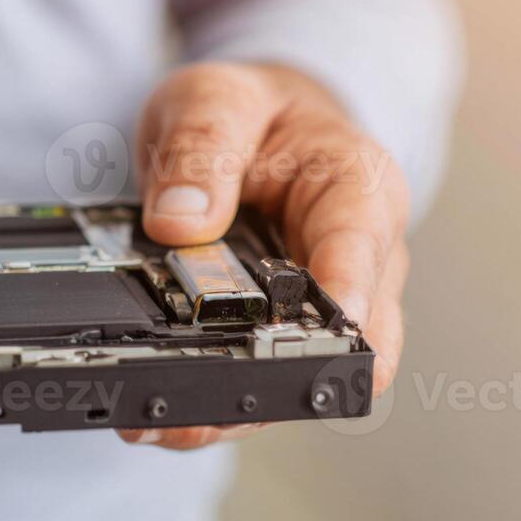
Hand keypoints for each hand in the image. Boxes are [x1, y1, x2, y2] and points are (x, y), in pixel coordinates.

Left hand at [118, 62, 408, 450]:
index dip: (347, 291)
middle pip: (347, 340)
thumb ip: (200, 148)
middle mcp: (362, 261)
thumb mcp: (216, 98)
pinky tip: (157, 418)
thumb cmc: (254, 114)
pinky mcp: (284, 338)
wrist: (257, 129)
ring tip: (164, 422)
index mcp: (360, 187)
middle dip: (285, 374)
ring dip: (236, 406)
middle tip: (216, 400)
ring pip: (300, 377)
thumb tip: (179, 221)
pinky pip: (257, 381)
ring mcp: (327, 310)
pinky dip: (211, 402)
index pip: (363, 243)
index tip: (321, 331)